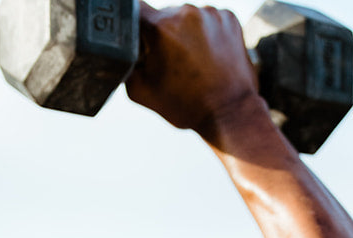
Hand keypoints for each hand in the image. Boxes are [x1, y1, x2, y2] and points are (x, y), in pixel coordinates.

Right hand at [128, 4, 261, 133]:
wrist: (230, 113)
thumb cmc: (187, 106)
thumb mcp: (142, 92)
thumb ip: (125, 66)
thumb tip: (122, 52)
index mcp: (160, 28)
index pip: (134, 9)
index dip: (134, 25)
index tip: (140, 40)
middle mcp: (185, 13)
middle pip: (163, 15)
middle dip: (163, 35)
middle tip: (172, 63)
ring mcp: (210, 13)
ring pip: (188, 18)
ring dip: (187, 34)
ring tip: (195, 63)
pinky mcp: (229, 17)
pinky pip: (210, 20)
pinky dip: (208, 35)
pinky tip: (210, 57)